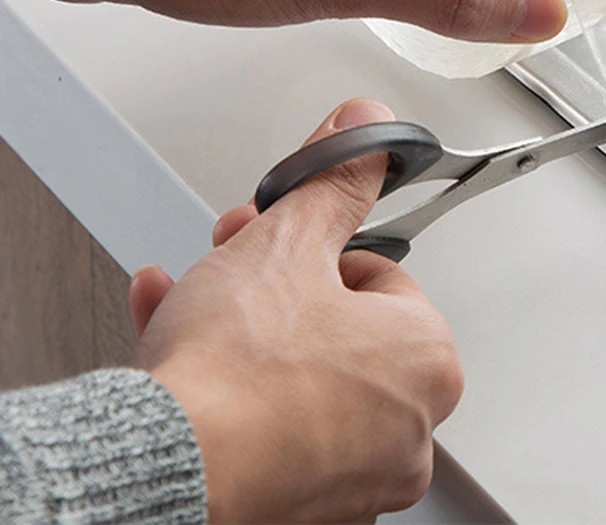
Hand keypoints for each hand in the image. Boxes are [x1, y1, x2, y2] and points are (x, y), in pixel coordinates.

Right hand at [129, 98, 462, 522]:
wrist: (164, 470)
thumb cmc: (236, 375)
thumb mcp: (288, 242)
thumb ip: (335, 180)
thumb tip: (366, 132)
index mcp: (427, 361)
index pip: (379, 277)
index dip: (317, 252)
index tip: (279, 246)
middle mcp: (406, 427)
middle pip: (335, 325)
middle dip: (272, 284)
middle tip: (233, 264)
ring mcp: (355, 476)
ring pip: (295, 374)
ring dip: (239, 329)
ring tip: (190, 302)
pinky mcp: (298, 504)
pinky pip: (267, 426)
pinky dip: (228, 388)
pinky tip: (175, 350)